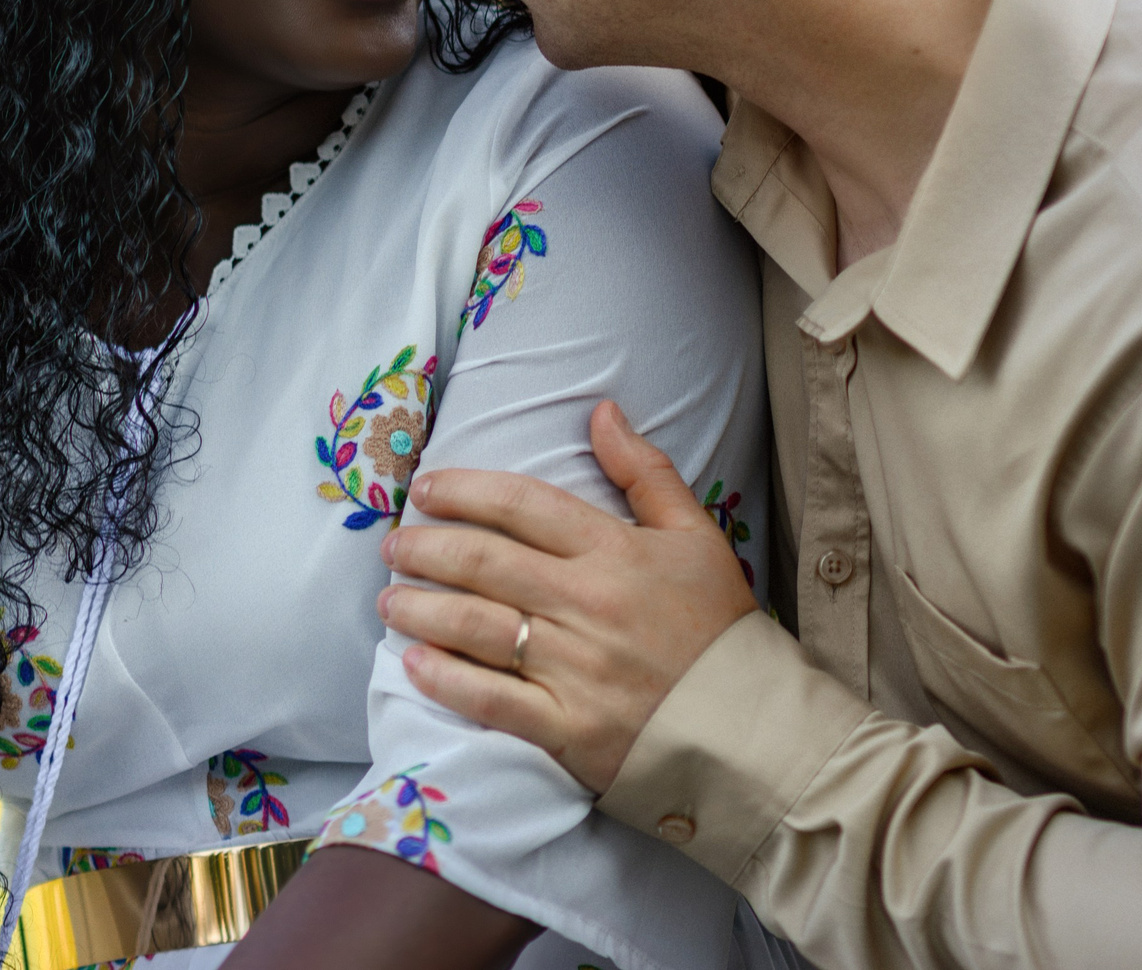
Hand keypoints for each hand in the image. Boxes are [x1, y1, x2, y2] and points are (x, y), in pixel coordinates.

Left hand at [377, 400, 757, 792]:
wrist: (753, 730)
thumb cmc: (719, 629)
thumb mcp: (696, 536)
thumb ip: (646, 471)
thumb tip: (600, 411)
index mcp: (616, 552)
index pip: (522, 505)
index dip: (465, 490)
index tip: (426, 488)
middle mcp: (588, 604)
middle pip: (485, 562)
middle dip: (426, 548)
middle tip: (392, 544)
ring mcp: (575, 668)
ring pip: (477, 626)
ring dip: (421, 609)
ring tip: (388, 600)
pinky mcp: (568, 728)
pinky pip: (492, 699)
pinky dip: (446, 681)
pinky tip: (413, 663)